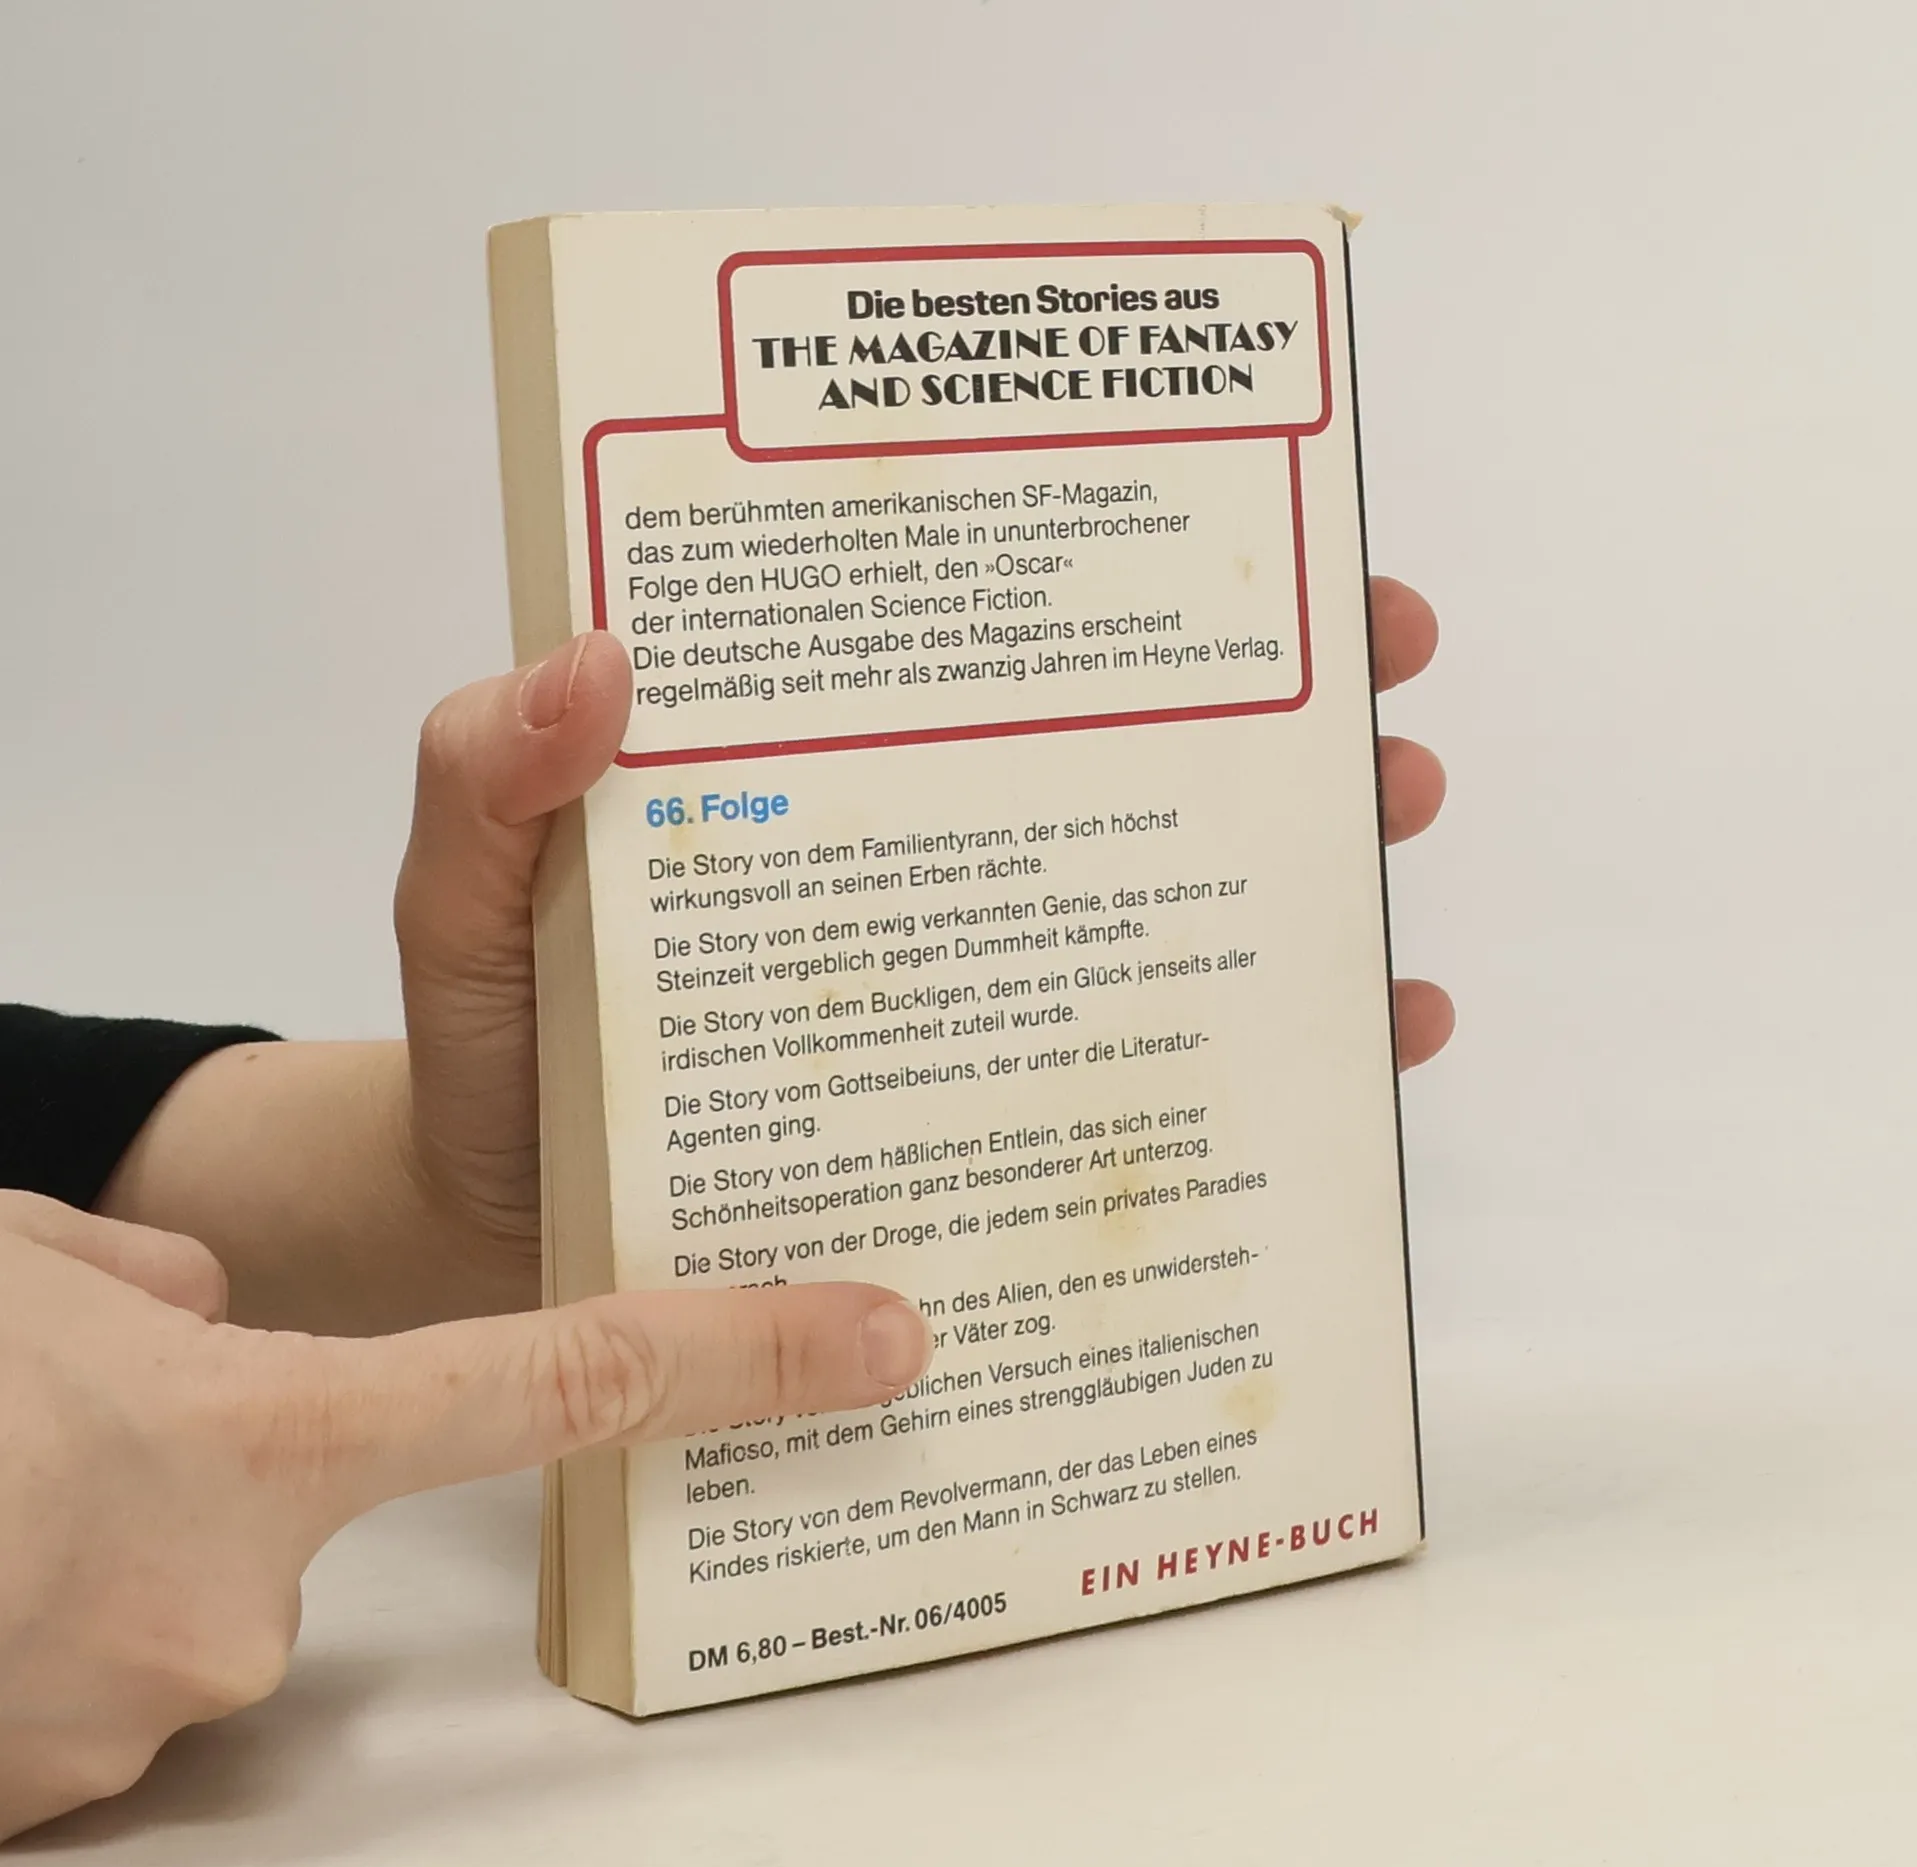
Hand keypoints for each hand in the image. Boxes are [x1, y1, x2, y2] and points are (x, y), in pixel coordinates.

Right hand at [0, 1190, 927, 1838]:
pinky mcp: (44, 1804)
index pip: (565, 1381)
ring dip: (87, 1530)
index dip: (741, 1356)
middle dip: (202, 1453)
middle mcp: (224, 1604)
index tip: (880, 1341)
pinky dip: (33, 1608)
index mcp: (249, 1436)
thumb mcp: (12, 1265)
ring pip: (171, 1591)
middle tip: (38, 1418)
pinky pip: (83, 1673)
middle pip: (289, 1502)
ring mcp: (126, 1720)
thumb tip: (192, 1292)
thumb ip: (135, 1268)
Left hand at [98, 578, 1448, 1330]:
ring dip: (1316, 858)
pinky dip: (1286, 1057)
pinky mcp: (1000, 1133)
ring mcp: (979, 1001)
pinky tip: (1376, 1039)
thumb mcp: (465, 901)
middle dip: (1279, 706)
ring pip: (1180, 907)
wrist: (510, 1247)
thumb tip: (600, 658)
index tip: (1266, 515)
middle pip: (1130, 762)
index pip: (984, 652)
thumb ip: (488, 787)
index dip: (1118, 576)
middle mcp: (928, 875)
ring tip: (1396, 822)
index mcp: (821, 786)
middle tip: (1384, 680)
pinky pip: (1164, 1084)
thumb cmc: (495, 1054)